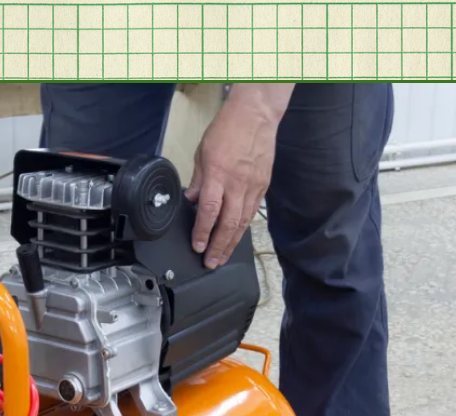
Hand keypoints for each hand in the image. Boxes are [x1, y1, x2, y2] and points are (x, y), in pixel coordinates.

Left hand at [185, 84, 293, 269]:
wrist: (256, 114)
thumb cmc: (228, 129)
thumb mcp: (202, 153)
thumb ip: (198, 181)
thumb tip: (191, 201)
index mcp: (218, 175)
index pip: (209, 211)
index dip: (203, 232)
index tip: (198, 246)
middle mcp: (237, 184)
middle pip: (228, 224)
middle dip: (218, 247)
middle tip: (211, 262)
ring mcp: (253, 186)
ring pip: (243, 223)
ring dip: (231, 243)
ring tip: (222, 257)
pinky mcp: (263, 186)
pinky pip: (252, 212)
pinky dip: (243, 228)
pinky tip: (236, 238)